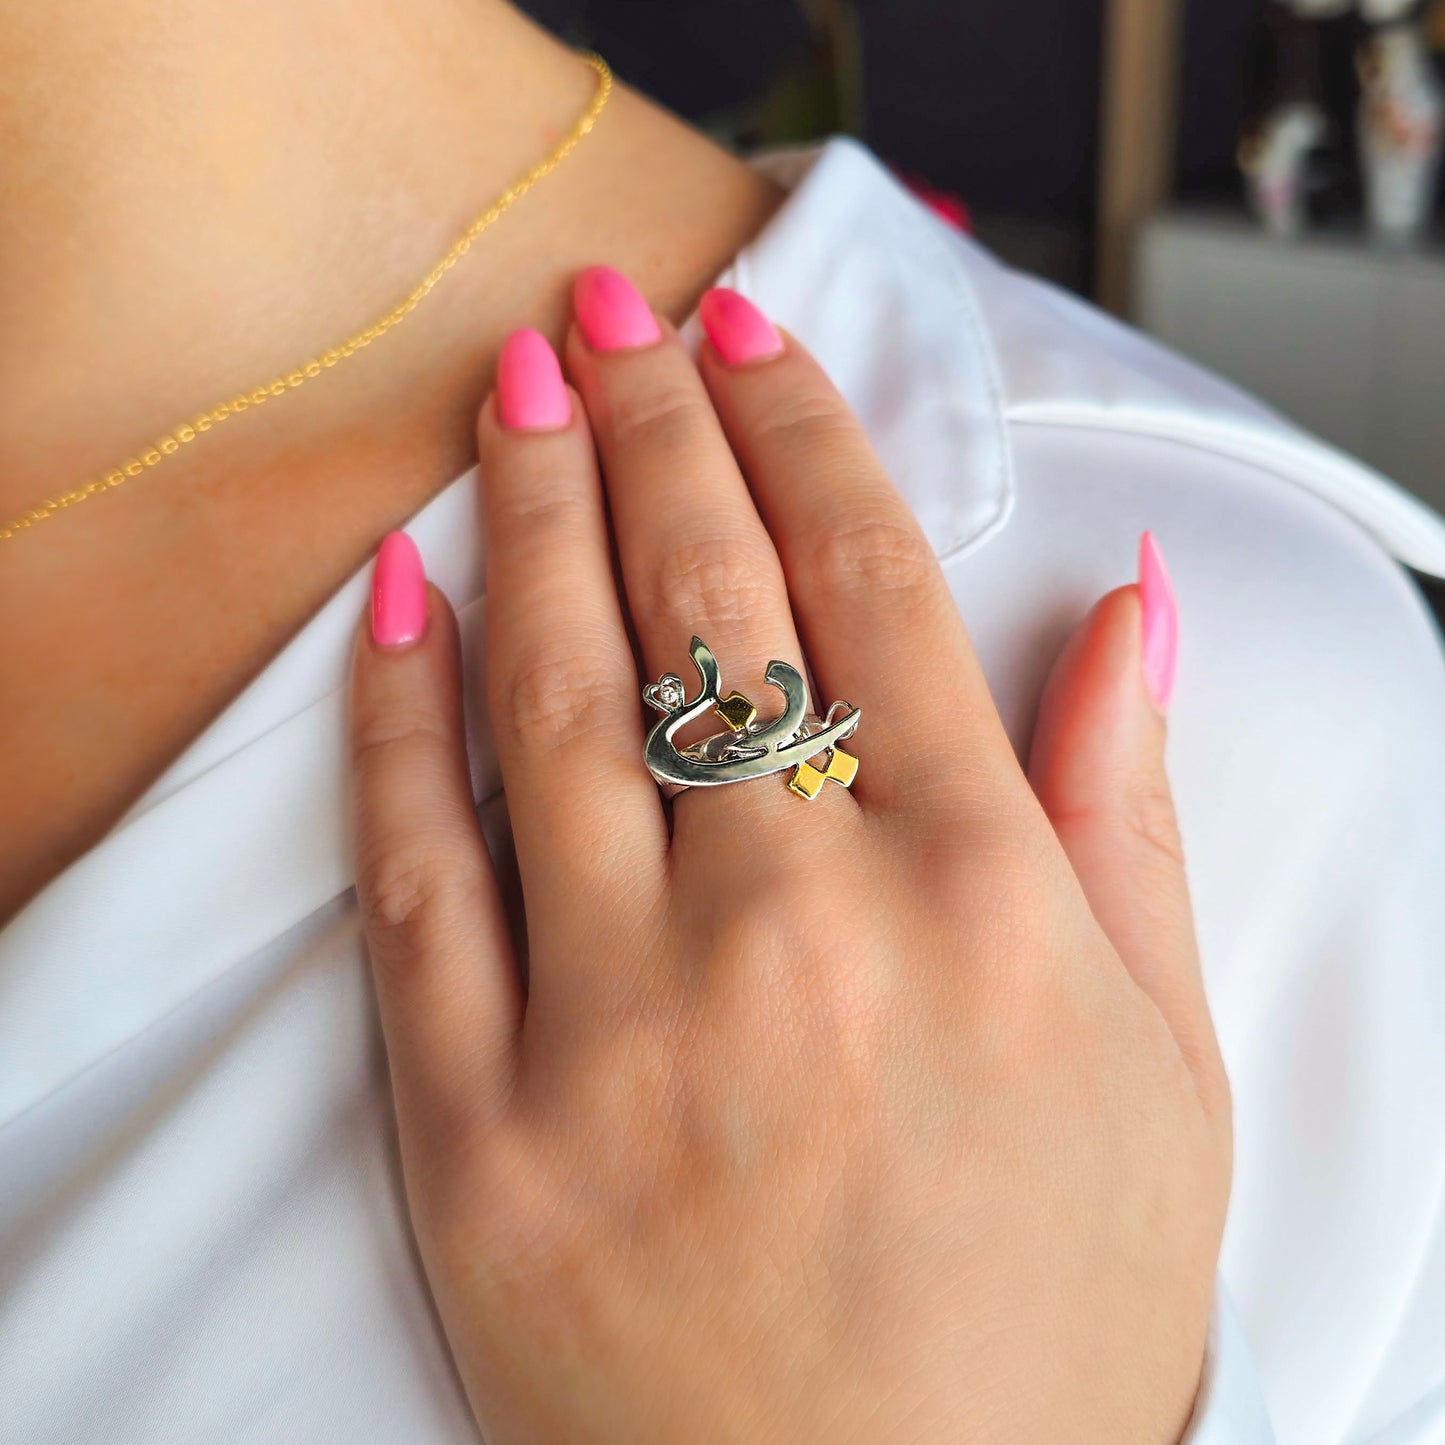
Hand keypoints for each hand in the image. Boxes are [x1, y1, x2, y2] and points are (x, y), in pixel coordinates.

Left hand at [348, 270, 1231, 1443]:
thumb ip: (1128, 819)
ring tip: (515, 390)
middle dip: (656, 425)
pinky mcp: (477, 1127)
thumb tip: (1128, 616)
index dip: (805, 433)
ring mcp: (616, 1025)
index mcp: (976, 903)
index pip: (873, 589)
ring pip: (558, 699)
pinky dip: (396, 715)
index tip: (754, 341)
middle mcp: (794, 932)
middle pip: (708, 605)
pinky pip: (417, 872)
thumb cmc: (1043, 1324)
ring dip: (535, 514)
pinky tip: (401, 593)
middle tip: (612, 311)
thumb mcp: (1160, 1067)